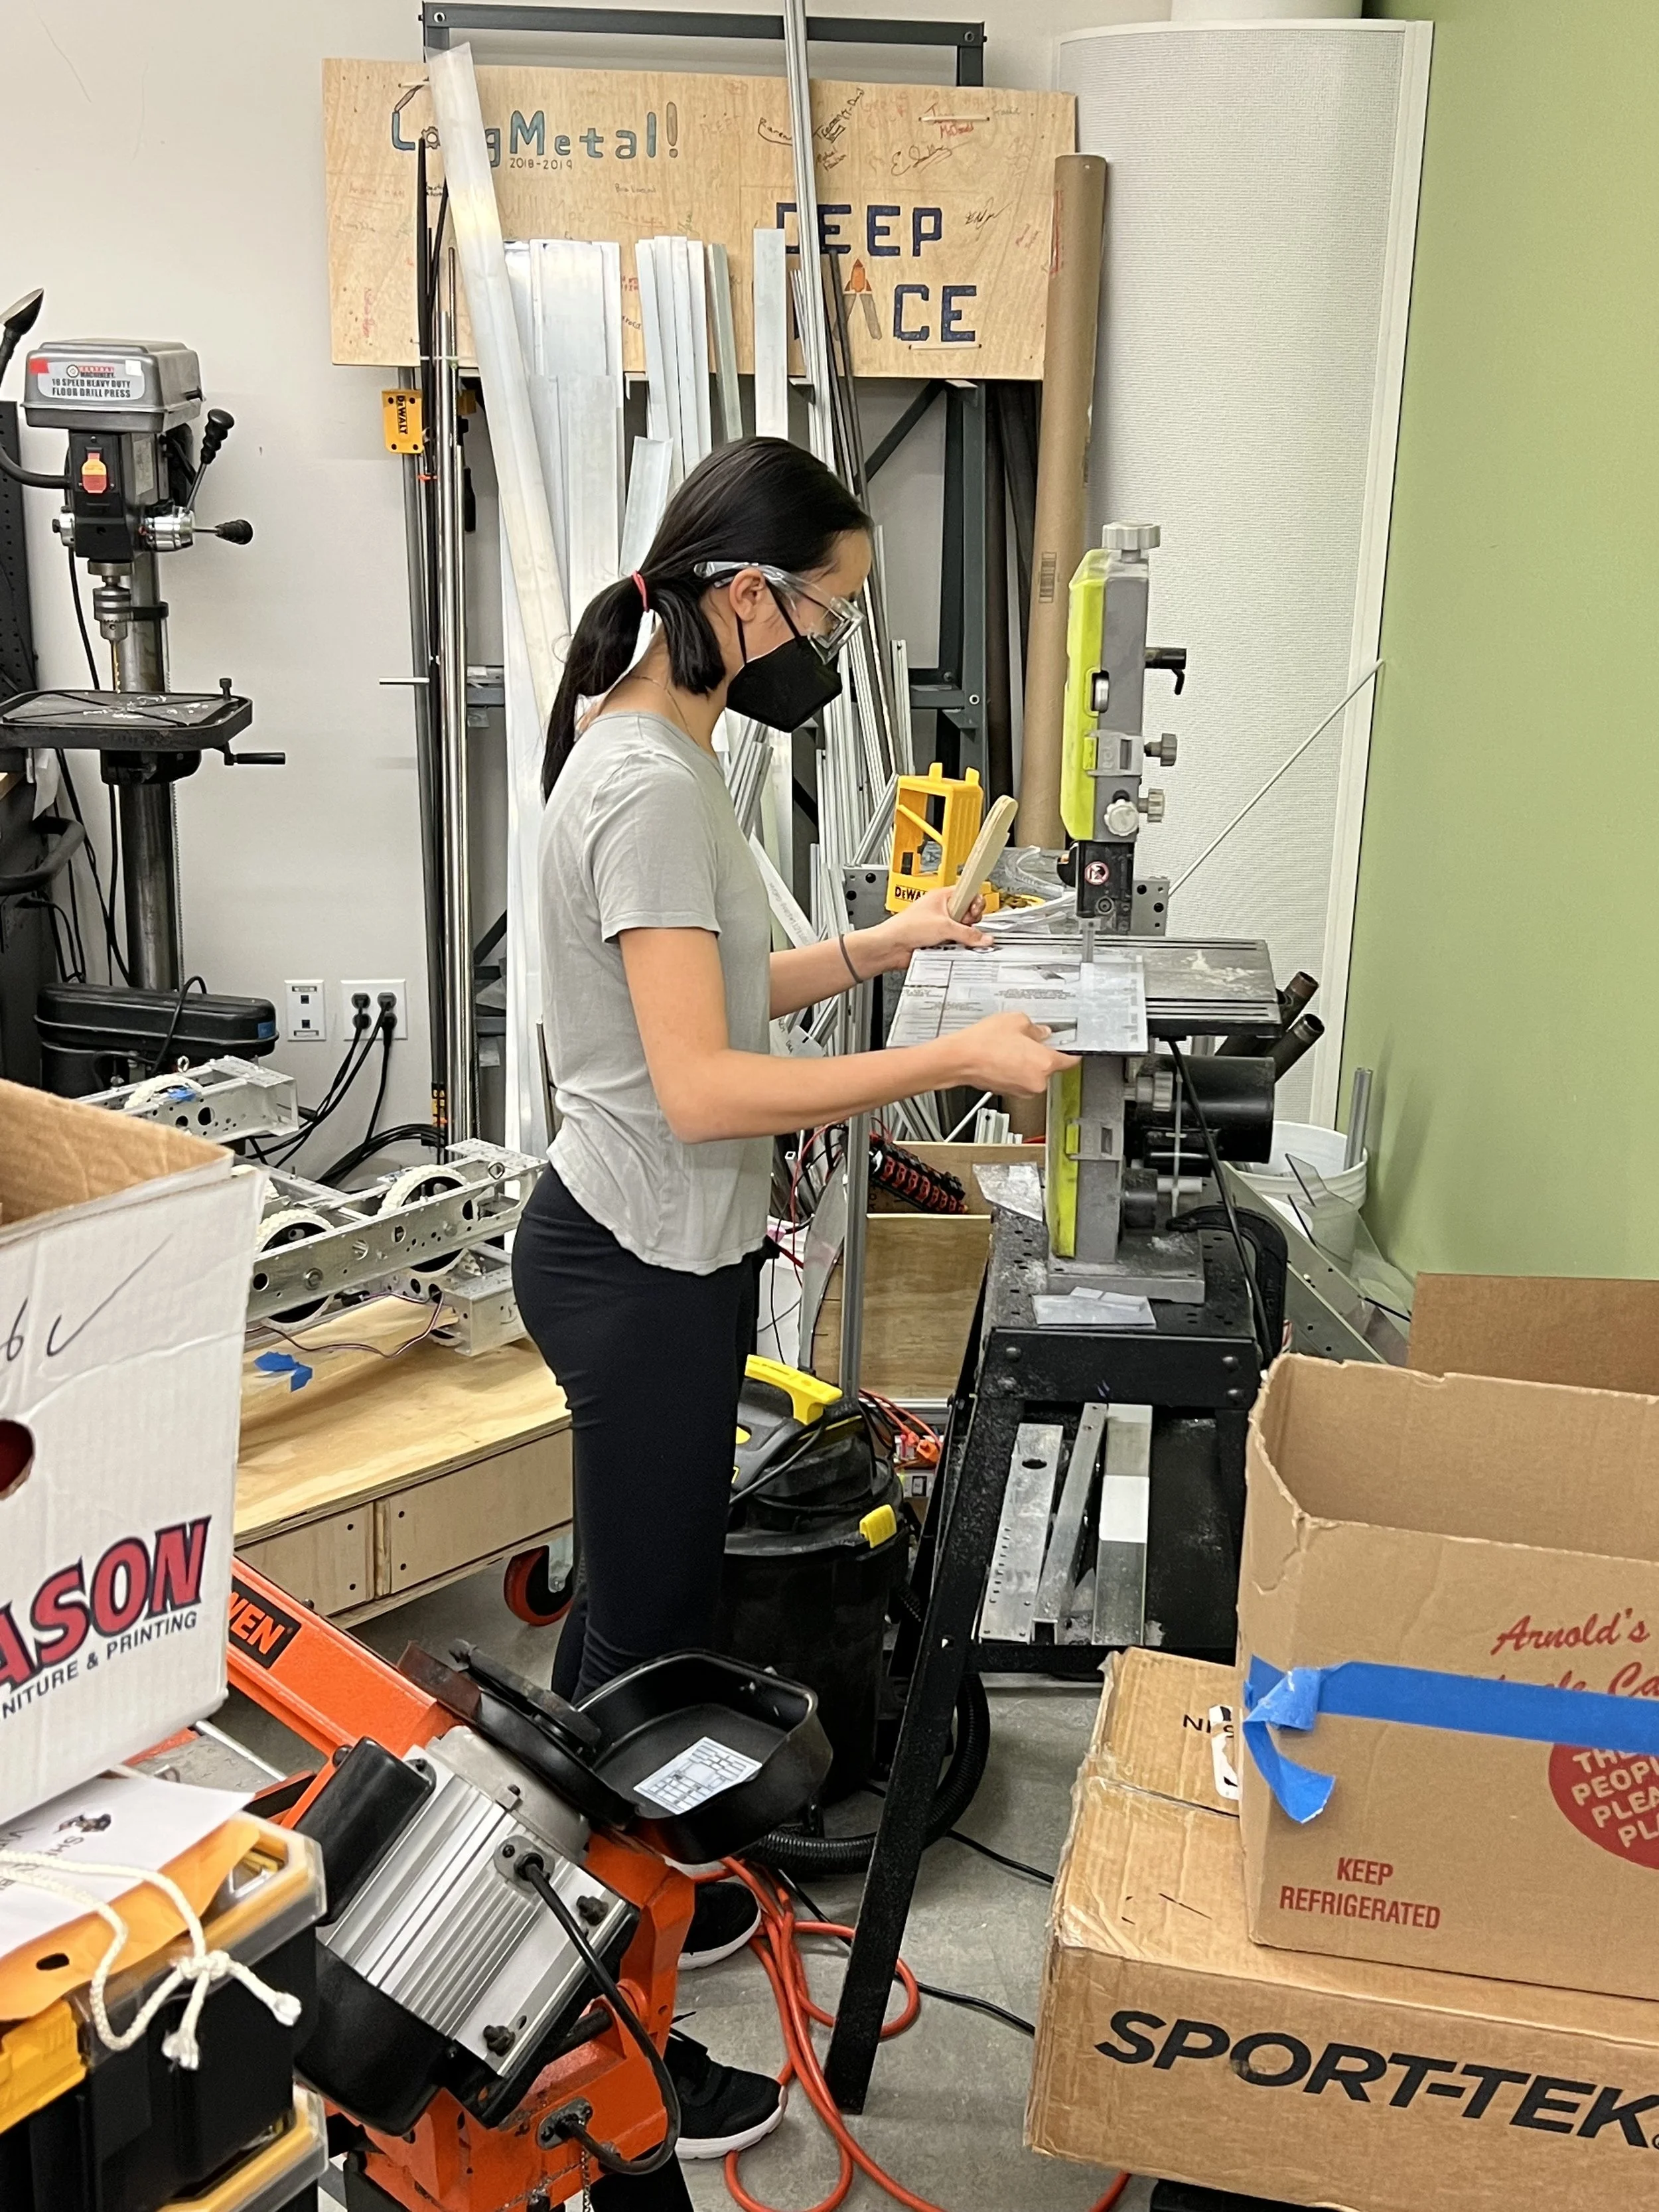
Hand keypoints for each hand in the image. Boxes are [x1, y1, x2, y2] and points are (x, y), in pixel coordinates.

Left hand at [860, 886, 991, 973]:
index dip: (974, 902)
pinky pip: (954, 943)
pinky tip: (948, 947)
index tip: (975, 910)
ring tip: (952, 938)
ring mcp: (940, 925)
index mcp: (942, 896)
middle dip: (968, 923)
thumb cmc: (907, 927)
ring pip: (962, 931)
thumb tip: (984, 938)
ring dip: (960, 937)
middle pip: (968, 915)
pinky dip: (954, 946)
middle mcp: (942, 909)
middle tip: (962, 926)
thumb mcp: (944, 927)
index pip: (968, 893)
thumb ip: (968, 933)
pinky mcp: (938, 940)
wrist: (891, 947)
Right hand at [949, 1012, 1078, 1097]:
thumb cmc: (984, 1042)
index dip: (1072, 1050)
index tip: (1071, 1046)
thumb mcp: (1017, 1021)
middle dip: (1042, 1054)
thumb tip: (1041, 1032)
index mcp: (1045, 1063)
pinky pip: (1020, 1080)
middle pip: (1050, 1067)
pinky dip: (1016, 1070)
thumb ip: (1036, 1028)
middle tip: (1028, 1040)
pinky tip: (1003, 1057)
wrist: (960, 1059)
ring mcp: (1022, 1090)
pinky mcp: (1009, 1093)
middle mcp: (1037, 1082)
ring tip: (1010, 1048)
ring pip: (1034, 1074)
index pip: (1071, 1060)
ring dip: (1027, 1063)